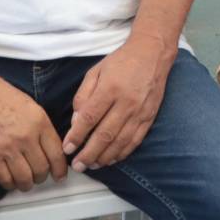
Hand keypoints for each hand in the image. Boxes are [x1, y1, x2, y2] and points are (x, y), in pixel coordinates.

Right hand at [0, 69, 68, 190]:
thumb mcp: (30, 106)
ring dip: (26, 184)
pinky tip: (10, 181)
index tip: (59, 175)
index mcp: (39, 121)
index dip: (60, 169)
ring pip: (25, 178)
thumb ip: (41, 127)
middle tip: (39, 177)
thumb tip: (50, 148)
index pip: (56, 154)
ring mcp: (8, 147)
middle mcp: (26, 136)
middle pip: (41, 169)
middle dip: (42, 177)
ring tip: (25, 182)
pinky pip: (4, 179)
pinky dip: (9, 184)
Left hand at [63, 36, 172, 170]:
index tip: (67, 148)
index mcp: (110, 88)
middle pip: (104, 135)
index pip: (89, 117)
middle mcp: (126, 102)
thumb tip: (76, 121)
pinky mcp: (149, 117)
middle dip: (88, 153)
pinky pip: (135, 141)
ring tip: (91, 166)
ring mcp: (140, 112)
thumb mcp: (95, 71)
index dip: (77, 136)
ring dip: (104, 157)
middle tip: (77, 166)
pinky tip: (111, 159)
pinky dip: (122, 153)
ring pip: (120, 142)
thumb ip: (83, 95)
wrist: (152, 54)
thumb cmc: (121, 62)